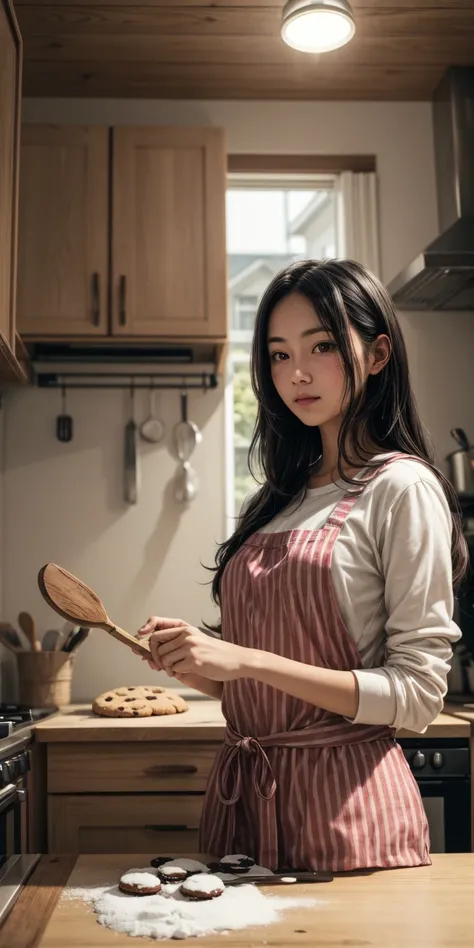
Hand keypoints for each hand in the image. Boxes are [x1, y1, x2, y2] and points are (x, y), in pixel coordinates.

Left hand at [135, 615, 249, 681]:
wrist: (236, 660)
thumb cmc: (214, 654)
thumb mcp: (195, 642)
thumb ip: (175, 645)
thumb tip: (147, 655)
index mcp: (185, 628)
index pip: (157, 624)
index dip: (146, 630)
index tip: (138, 638)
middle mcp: (186, 634)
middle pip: (156, 644)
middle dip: (154, 657)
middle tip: (158, 666)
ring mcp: (190, 646)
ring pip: (164, 658)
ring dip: (167, 668)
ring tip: (178, 669)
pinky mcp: (194, 660)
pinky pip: (175, 668)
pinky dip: (178, 672)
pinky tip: (188, 670)